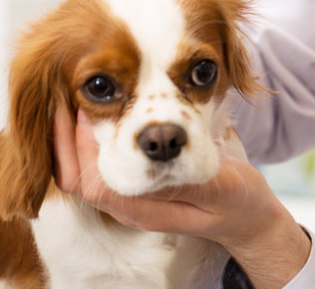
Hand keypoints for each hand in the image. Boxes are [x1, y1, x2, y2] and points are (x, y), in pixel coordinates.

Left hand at [51, 107, 309, 286]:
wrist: (250, 218)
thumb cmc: (240, 203)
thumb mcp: (222, 188)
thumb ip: (187, 178)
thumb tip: (156, 155)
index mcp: (145, 210)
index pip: (92, 184)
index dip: (76, 148)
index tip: (79, 108)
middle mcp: (130, 206)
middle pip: (76, 179)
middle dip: (63, 139)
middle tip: (63, 95)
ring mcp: (131, 198)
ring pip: (84, 171)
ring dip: (72, 138)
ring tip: (72, 99)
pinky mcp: (138, 186)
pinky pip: (100, 165)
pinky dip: (90, 139)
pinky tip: (97, 112)